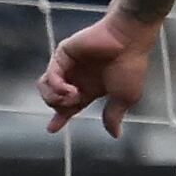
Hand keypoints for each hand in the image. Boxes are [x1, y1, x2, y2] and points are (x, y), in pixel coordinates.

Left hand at [39, 10, 157, 137]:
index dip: (60, 118)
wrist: (129, 40)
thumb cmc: (130, 66)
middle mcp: (77, 77)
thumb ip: (114, 116)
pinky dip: (57, 87)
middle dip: (59, 108)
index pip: (70, 106)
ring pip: (45, 88)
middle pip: (53, 99)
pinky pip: (50, 76)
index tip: (51, 129)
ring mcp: (68, 65)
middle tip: (74, 102)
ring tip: (71, 96)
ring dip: (55, 98)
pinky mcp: (62, 54)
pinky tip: (70, 89)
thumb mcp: (124, 98)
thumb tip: (115, 134)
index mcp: (90, 88)